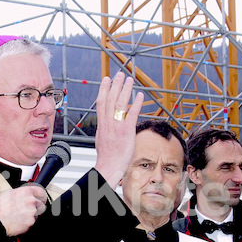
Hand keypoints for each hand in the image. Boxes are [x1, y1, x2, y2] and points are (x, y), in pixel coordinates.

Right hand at [0, 185, 47, 235]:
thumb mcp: (9, 194)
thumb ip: (21, 194)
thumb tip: (26, 195)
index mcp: (26, 192)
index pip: (41, 192)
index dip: (41, 197)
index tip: (41, 199)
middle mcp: (31, 201)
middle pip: (41, 204)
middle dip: (35, 207)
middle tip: (26, 210)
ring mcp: (32, 212)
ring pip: (36, 214)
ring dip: (30, 215)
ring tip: (18, 216)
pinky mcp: (30, 222)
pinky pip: (31, 222)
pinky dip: (26, 222)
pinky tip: (18, 221)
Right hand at [94, 72, 143, 187]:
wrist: (108, 167)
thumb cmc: (107, 158)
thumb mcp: (102, 140)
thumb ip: (105, 130)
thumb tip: (106, 126)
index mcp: (102, 125)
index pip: (101, 102)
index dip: (104, 89)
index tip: (106, 79)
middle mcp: (108, 123)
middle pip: (110, 99)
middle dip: (115, 85)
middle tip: (119, 74)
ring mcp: (117, 127)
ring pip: (120, 104)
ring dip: (125, 90)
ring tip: (129, 79)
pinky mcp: (127, 132)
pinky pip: (132, 115)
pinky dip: (136, 104)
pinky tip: (140, 95)